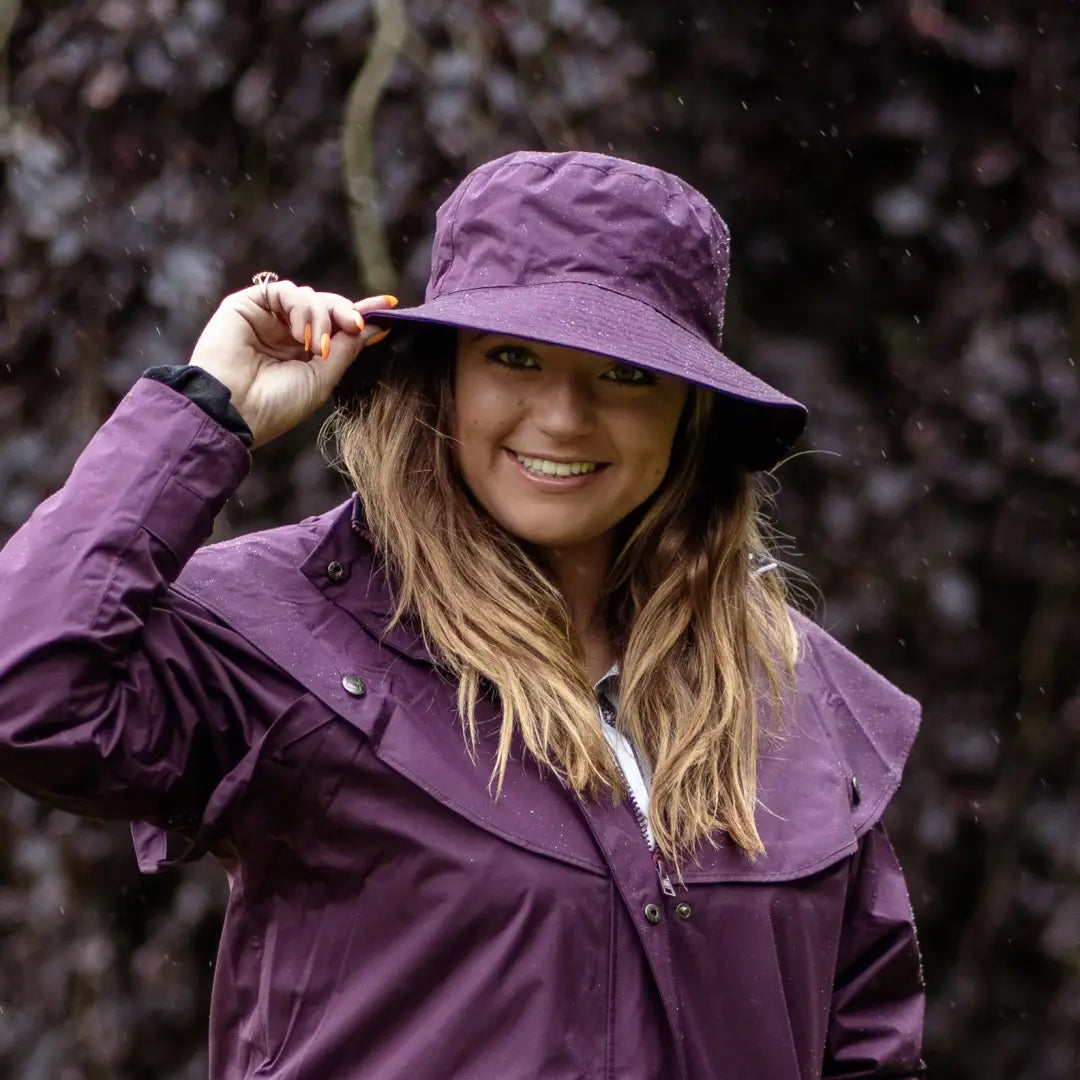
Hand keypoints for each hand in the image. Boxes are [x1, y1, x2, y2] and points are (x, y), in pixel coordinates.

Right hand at [187, 280, 395, 447]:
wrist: (233, 411)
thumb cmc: (276, 405)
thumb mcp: (322, 378)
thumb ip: (347, 348)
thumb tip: (376, 326)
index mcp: (303, 354)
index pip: (337, 326)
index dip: (361, 313)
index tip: (389, 304)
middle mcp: (285, 334)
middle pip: (327, 306)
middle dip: (346, 313)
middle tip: (355, 325)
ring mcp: (266, 318)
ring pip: (309, 297)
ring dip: (322, 317)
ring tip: (317, 346)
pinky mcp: (246, 305)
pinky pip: (285, 290)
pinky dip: (300, 308)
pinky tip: (299, 334)